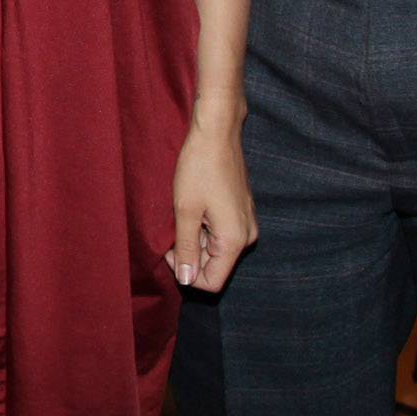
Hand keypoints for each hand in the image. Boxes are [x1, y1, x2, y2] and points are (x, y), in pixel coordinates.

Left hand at [170, 110, 256, 293]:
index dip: (186, 272)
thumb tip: (186, 280)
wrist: (218, 133)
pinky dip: (203, 227)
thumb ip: (186, 249)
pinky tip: (194, 206)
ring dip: (195, 238)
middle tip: (173, 227)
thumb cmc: (199, 168)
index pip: (211, 283)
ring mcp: (246, 224)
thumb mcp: (185, 211)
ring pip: (215, 249)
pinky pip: (220, 234)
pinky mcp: (241, 212)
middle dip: (189, 253)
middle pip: (214, 266)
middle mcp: (247, 237)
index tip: (170, 248)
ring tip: (184, 212)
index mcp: (234, 241)